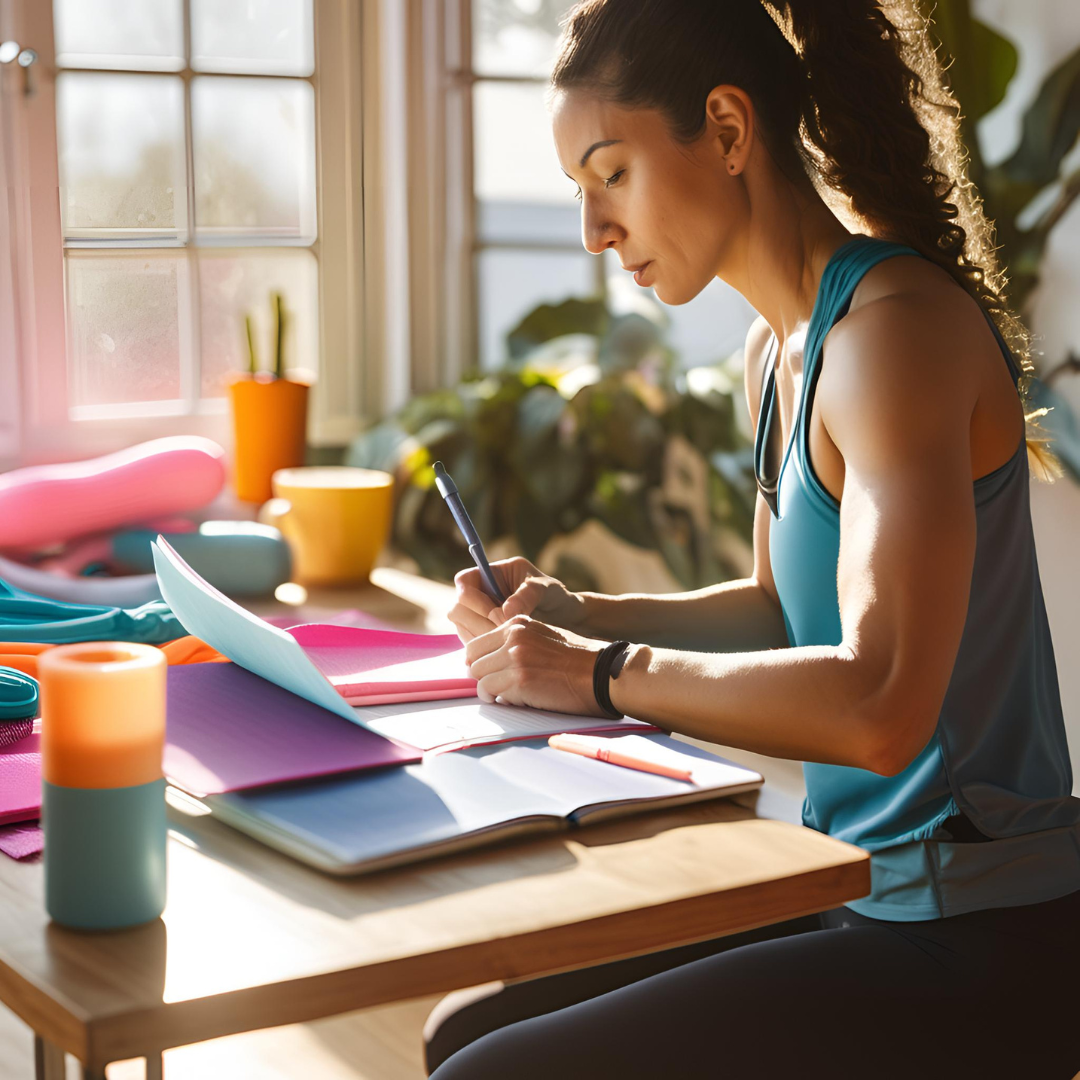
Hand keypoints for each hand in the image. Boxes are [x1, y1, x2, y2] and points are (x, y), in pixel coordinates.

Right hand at [448, 556, 583, 644]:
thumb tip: (506, 610)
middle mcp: (480, 593)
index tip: (497, 615)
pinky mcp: (483, 634)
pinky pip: (472, 643)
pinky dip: (484, 649)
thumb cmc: (554, 595)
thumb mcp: (545, 588)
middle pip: (457, 608)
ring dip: (480, 638)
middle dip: (477, 623)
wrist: (563, 618)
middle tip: (501, 633)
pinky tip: (503, 652)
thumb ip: (527, 595)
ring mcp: (478, 615)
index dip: (474, 600)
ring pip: (462, 628)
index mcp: (490, 573)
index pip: (464, 582)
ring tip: (506, 644)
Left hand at [465, 614, 606, 713]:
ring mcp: (514, 657)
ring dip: (489, 689)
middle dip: (482, 675)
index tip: (489, 673)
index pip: (477, 643)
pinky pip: (489, 692)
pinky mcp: (518, 680)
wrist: (603, 672)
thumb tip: (492, 662)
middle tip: (497, 687)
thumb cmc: (580, 660)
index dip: (480, 661)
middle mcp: (513, 636)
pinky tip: (515, 700)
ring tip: (508, 694)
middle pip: (472, 660)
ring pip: (478, 676)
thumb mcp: (544, 637)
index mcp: (518, 623)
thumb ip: (518, 643)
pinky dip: (498, 699)